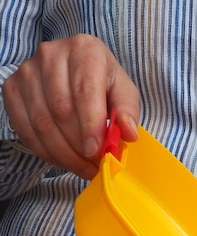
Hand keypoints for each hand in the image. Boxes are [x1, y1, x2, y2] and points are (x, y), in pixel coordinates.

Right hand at [2, 34, 139, 179]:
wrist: (75, 69)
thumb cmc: (103, 81)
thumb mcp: (124, 91)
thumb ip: (128, 111)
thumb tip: (128, 134)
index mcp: (85, 50)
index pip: (85, 93)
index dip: (90, 127)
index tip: (95, 152)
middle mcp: (51, 55)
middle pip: (61, 111)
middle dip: (78, 146)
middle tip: (93, 166)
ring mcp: (27, 70)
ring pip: (41, 123)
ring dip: (62, 153)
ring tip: (82, 167)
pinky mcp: (12, 88)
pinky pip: (24, 127)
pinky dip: (44, 150)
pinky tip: (62, 159)